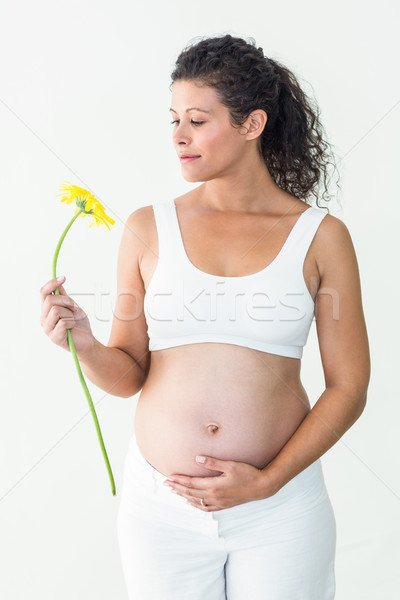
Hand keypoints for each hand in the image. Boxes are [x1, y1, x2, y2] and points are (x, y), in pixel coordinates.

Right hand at [40, 276, 94, 355]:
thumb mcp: (73, 307)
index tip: (63, 278)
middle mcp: (44, 318)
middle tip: (75, 308)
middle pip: (50, 300)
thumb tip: (58, 284)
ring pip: (56, 310)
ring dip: (69, 313)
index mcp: (46, 310)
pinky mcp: (54, 337)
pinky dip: (71, 322)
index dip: (52, 283)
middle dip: (66, 301)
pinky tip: (72, 327)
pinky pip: (63, 322)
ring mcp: (47, 328)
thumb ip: (64, 297)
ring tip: (73, 319)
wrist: (87, 341)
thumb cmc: (79, 325)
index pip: (43, 293)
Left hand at [163, 455, 277, 511]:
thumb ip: (213, 462)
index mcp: (214, 486)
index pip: (191, 483)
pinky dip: (196, 505)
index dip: (179, 480)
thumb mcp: (230, 465)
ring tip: (175, 492)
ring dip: (184, 496)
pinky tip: (192, 502)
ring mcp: (219, 502)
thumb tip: (196, 459)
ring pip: (196, 501)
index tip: (169, 477)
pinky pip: (206, 508)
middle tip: (166, 484)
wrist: (261, 487)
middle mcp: (214, 496)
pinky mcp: (224, 505)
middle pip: (191, 492)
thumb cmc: (247, 473)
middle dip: (177, 488)